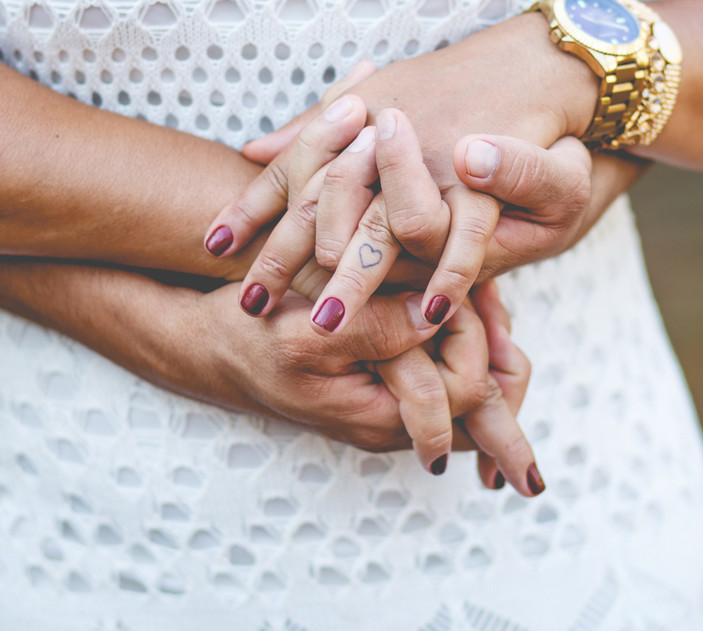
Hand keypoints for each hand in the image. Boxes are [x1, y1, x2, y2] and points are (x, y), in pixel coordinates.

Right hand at [191, 280, 544, 495]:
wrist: (210, 344)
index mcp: (379, 418)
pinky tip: (443, 285)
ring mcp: (393, 399)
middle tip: (484, 285)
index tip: (454, 290)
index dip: (474, 336)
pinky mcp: (387, 375)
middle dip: (492, 339)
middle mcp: (395, 419)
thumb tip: (436, 311)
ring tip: (473, 282)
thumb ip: (371, 329)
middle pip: (484, 397)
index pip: (470, 391)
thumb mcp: (302, 334)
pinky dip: (453, 327)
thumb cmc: (247, 339)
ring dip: (477, 330)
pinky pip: (443, 361)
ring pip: (470, 378)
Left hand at [211, 16, 602, 324]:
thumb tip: (250, 151)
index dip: (252, 211)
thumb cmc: (451, 87)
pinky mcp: (486, 187)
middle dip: (287, 260)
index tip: (214, 247)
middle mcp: (389, 150)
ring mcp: (436, 169)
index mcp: (356, 130)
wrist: (533, 69)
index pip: (293, 173)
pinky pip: (466, 239)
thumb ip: (313, 134)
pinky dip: (449, 275)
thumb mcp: (374, 98)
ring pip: (385, 228)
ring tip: (323, 321)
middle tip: (251, 305)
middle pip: (327, 208)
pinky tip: (428, 314)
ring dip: (357, 279)